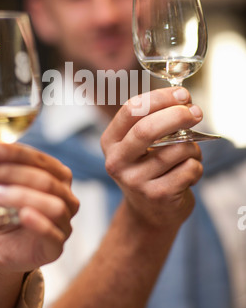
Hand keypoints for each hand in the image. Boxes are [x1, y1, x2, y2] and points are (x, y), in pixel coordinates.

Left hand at [0, 141, 78, 273]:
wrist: (3, 247)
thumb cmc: (5, 211)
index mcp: (57, 175)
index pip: (37, 158)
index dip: (11, 151)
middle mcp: (66, 195)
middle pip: (44, 179)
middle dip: (9, 171)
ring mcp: (64, 221)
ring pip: (52, 205)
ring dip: (21, 196)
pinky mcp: (57, 246)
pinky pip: (53, 233)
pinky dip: (39, 222)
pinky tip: (24, 215)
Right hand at [101, 87, 202, 230]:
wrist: (149, 213)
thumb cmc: (149, 168)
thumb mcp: (140, 145)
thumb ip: (154, 120)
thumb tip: (184, 99)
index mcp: (110, 141)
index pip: (131, 110)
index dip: (160, 97)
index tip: (182, 94)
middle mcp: (117, 161)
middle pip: (147, 129)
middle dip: (177, 116)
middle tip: (196, 112)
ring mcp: (135, 181)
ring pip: (176, 149)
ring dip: (192, 147)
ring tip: (188, 155)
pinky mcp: (157, 196)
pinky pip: (189, 168)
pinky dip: (197, 166)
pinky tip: (187, 175)